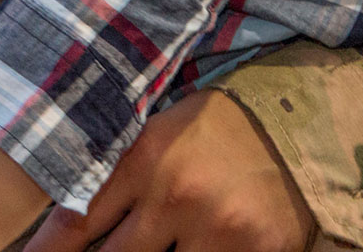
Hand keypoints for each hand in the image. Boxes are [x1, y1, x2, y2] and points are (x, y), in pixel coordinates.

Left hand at [24, 89, 313, 251]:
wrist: (295, 123)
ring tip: (158, 241)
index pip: (78, 221)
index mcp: (145, 161)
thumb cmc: (212, 129)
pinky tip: (194, 247)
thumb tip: (67, 215)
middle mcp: (177, 197)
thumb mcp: (155, 136)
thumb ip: (115, 173)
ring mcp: (219, 230)